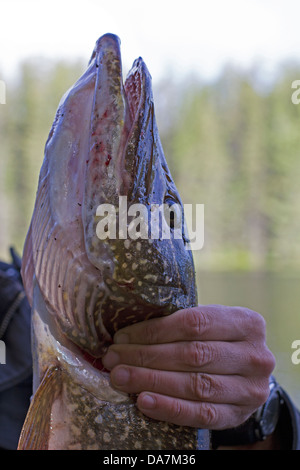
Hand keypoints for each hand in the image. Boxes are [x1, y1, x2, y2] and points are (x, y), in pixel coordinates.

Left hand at [102, 305, 275, 429]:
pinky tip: (143, 401)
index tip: (122, 336)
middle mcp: (254, 355)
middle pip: (192, 354)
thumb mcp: (213, 324)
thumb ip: (181, 325)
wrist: (247, 376)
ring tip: (120, 377)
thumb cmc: (219, 342)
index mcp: (247, 323)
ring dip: (150, 381)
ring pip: (194, 384)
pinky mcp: (238, 415)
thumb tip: (127, 333)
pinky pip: (200, 414)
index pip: (194, 323)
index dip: (154, 330)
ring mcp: (250, 389)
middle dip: (146, 356)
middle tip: (113, 358)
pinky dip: (168, 408)